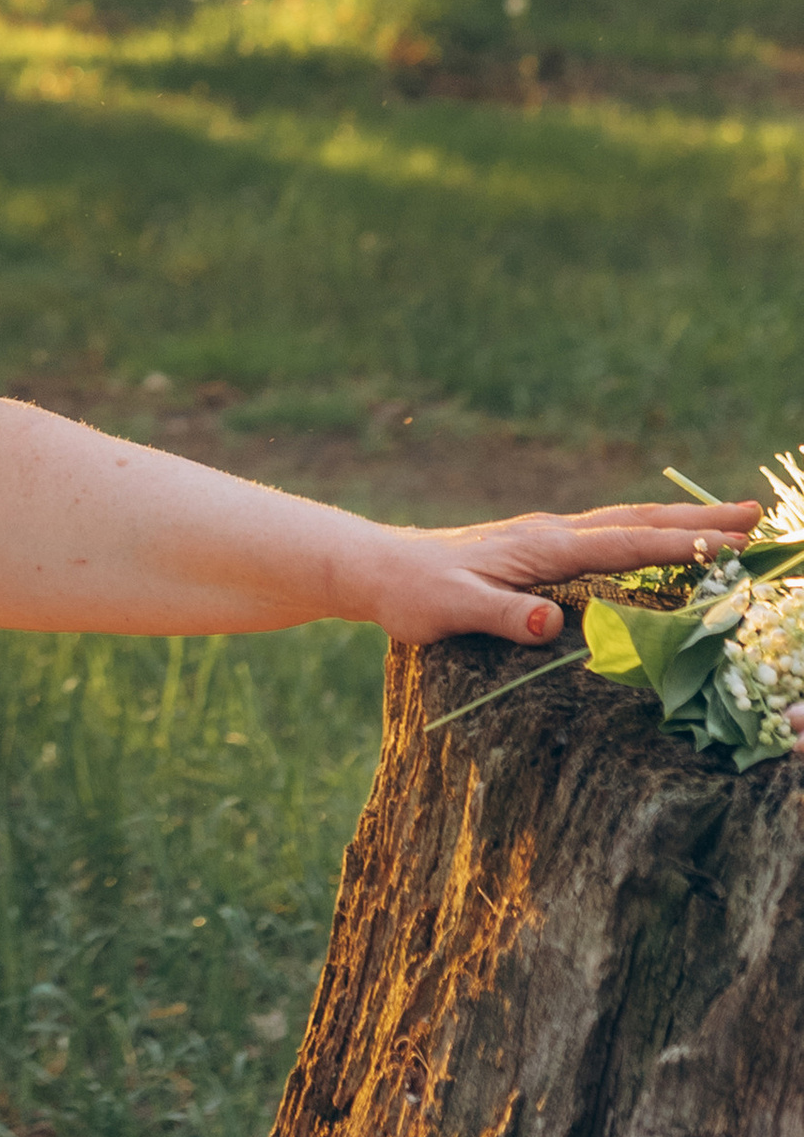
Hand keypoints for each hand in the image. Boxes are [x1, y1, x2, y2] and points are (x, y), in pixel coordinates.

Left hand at [365, 499, 761, 651]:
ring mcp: (546, 536)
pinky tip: (661, 541)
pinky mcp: (538, 546)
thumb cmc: (416, 594)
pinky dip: (646, 532)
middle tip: (756, 514)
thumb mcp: (455, 611)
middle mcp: (552, 533)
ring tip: (729, 520)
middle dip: (698, 521)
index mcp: (543, 547)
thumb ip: (503, 617)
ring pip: (626, 523)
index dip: (681, 546)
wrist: (379, 568)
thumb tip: (552, 622)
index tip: (733, 542)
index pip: (625, 544)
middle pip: (638, 522)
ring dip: (678, 522)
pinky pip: (608, 535)